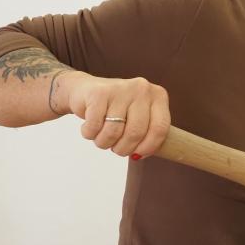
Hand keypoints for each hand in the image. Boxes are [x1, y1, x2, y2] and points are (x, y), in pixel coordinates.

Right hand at [56, 72, 170, 158]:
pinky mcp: (99, 93)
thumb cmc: (116, 110)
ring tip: (101, 136)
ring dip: (104, 142)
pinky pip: (94, 126)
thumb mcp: (139, 117)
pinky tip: (89, 126)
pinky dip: (89, 133)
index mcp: (158, 96)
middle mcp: (142, 89)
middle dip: (123, 148)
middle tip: (115, 147)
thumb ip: (148, 134)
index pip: (160, 129)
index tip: (137, 154)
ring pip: (113, 132)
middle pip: (136, 133)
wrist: (85, 90)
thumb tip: (140, 155)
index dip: (148, 147)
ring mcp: (121, 89)